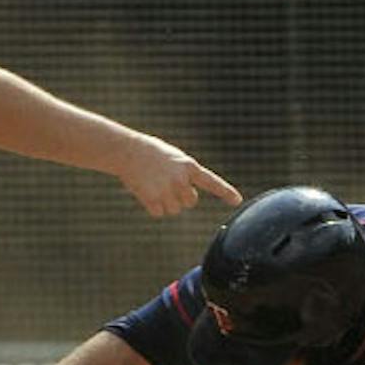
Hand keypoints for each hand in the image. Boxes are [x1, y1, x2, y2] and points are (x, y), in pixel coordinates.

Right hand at [116, 134, 239, 216]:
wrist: (127, 151)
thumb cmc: (150, 152)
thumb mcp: (173, 158)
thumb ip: (185, 174)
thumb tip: (189, 197)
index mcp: (188, 166)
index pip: (212, 182)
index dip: (226, 192)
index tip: (237, 201)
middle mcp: (181, 180)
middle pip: (190, 202)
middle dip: (180, 198)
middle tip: (166, 185)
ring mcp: (167, 190)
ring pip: (174, 209)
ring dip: (164, 202)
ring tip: (153, 185)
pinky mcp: (153, 199)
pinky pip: (159, 213)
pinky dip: (152, 206)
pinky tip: (145, 191)